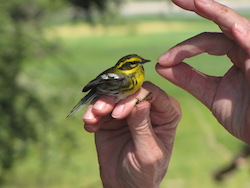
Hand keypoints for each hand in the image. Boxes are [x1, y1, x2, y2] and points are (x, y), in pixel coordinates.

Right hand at [83, 82, 180, 187]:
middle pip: (129, 91)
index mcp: (166, 113)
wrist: (124, 184)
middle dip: (113, 98)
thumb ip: (143, 128)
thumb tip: (141, 103)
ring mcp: (128, 110)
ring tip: (91, 119)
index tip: (118, 114)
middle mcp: (148, 106)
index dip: (133, 97)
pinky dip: (92, 113)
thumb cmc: (144, 171)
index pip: (151, 93)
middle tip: (100, 111)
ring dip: (99, 104)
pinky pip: (100, 107)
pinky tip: (90, 125)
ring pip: (112, 96)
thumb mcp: (147, 153)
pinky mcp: (111, 116)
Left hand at [157, 0, 249, 143]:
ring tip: (195, 1)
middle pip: (221, 23)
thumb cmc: (245, 116)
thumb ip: (188, 79)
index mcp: (236, 54)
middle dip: (199, 7)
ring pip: (236, 26)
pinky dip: (242, 34)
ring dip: (216, 12)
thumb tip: (162, 65)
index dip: (182, 49)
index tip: (161, 61)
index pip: (206, 41)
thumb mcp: (211, 94)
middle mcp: (247, 48)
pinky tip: (229, 27)